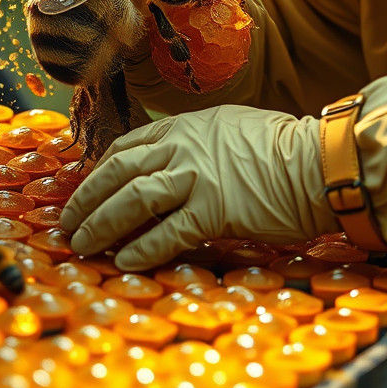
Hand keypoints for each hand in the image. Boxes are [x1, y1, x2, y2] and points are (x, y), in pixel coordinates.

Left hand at [59, 105, 337, 269]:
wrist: (319, 164)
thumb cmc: (284, 150)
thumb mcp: (232, 128)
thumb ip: (199, 142)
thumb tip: (175, 166)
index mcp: (188, 125)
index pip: (129, 146)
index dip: (100, 171)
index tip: (85, 191)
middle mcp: (185, 146)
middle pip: (119, 171)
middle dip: (87, 199)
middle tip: (68, 223)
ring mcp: (197, 176)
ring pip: (132, 200)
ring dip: (102, 224)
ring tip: (83, 245)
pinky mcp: (213, 209)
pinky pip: (166, 233)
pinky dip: (142, 249)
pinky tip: (126, 262)